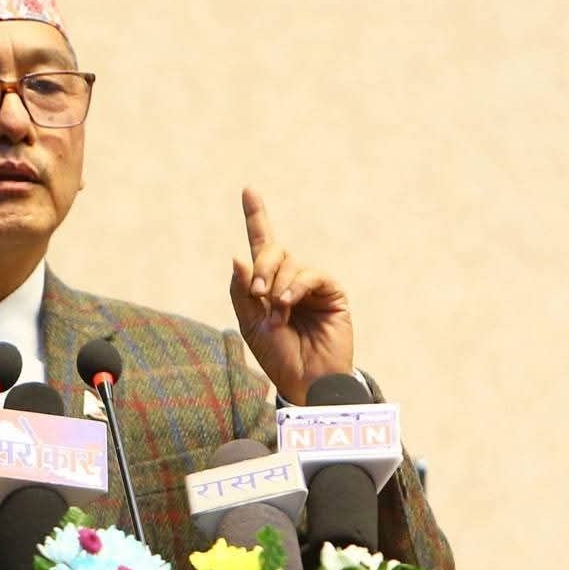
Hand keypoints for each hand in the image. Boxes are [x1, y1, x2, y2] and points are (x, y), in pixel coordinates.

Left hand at [229, 187, 353, 403]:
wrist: (305, 379)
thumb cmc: (278, 355)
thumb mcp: (250, 323)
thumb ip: (242, 291)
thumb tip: (238, 257)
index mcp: (267, 284)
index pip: (261, 245)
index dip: (256, 216)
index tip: (248, 190)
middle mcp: (289, 279)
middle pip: (272, 250)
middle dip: (262, 266)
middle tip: (258, 292)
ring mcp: (311, 284)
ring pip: (289, 262)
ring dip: (277, 286)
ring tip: (278, 313)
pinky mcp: (331, 291)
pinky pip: (310, 275)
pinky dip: (295, 287)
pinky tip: (288, 304)